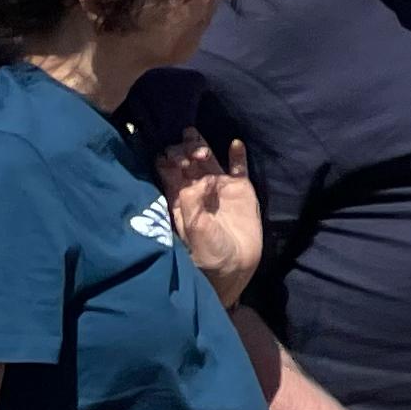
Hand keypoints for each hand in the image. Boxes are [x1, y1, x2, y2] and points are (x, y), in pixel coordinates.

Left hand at [154, 135, 261, 286]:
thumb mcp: (193, 228)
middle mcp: (197, 188)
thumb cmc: (207, 253)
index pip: (169, 169)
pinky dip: (238, 154)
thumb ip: (192, 201)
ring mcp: (220, 187)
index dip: (169, 158)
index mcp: (179, 197)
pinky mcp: (241, 189)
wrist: (234, 266)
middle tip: (190, 148)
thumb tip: (199, 177)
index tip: (173, 157)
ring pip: (209, 159)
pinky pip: (239, 166)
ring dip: (203, 146)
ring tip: (200, 144)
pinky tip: (235, 143)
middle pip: (187, 160)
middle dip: (184, 148)